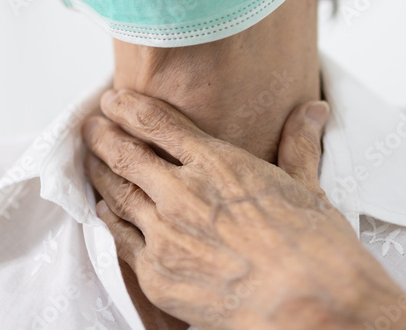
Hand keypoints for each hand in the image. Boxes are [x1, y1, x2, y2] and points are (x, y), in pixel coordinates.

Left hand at [81, 89, 405, 329]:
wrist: (310, 306)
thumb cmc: (314, 249)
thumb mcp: (307, 186)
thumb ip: (298, 144)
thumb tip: (313, 110)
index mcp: (217, 165)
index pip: (157, 124)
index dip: (128, 107)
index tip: (114, 100)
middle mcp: (184, 195)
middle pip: (126, 155)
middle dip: (103, 136)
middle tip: (92, 126)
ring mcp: (167, 237)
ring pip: (117, 195)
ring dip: (99, 174)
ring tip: (90, 161)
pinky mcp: (159, 277)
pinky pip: (122, 242)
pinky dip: (110, 220)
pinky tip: (105, 211)